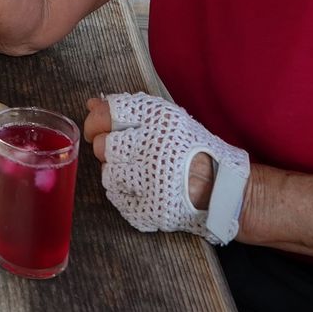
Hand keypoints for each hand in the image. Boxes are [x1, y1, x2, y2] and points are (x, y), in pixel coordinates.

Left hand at [86, 92, 248, 243]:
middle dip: (108, 149)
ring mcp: (151, 181)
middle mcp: (152, 149)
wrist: (220, 188)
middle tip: (124, 153)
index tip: (98, 128)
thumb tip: (91, 104)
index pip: (107, 114)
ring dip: (117, 172)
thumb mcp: (165, 119)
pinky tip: (143, 188)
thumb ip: (127, 110)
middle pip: (103, 146)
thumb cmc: (189, 149)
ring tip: (138, 171)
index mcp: (157, 121)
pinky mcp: (149, 208)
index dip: (96, 121)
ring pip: (107, 174)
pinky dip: (126, 193)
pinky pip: (117, 198)